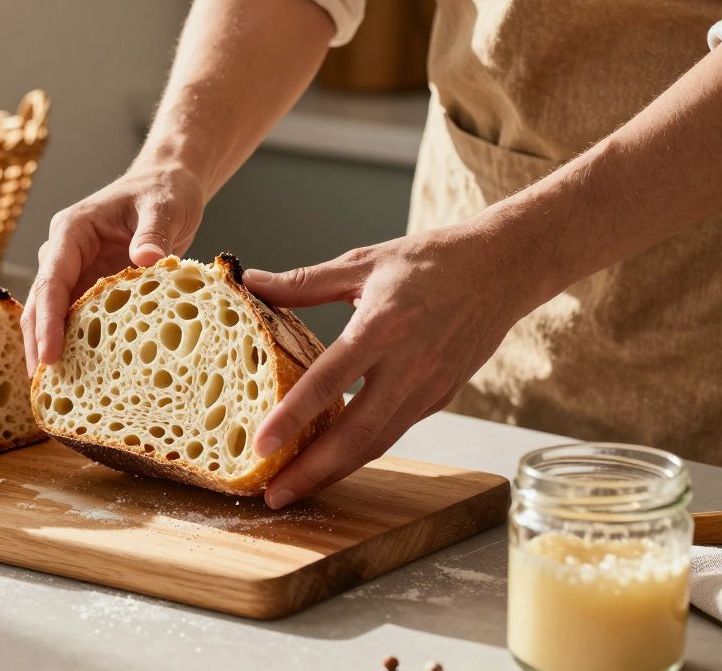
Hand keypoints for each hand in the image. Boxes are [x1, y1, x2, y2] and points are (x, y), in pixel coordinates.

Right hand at [22, 165, 205, 373]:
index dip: (48, 320)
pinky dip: (74, 346)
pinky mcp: (89, 286)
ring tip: (54, 394)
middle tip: (43, 389)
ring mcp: (74, 271)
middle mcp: (64, 253)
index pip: (51, 280)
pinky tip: (79, 377)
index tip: (48, 356)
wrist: (167, 184)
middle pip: (41, 304)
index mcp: (71, 231)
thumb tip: (146, 260)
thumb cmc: (164, 191)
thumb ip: (154, 232)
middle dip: (37, 345)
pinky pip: (76, 319)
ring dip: (50, 350)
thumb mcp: (164, 206)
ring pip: (52, 316)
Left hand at [245, 220, 553, 508]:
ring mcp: (429, 388)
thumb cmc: (431, 260)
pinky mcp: (442, 398)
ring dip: (334, 471)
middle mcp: (408, 367)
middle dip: (311, 471)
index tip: (260, 445)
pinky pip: (395, 430)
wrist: (502, 268)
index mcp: (382, 327)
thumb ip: (304, 282)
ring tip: (295, 489)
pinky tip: (332, 459)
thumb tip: (253, 282)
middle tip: (273, 495)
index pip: (328, 382)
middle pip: (356, 435)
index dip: (291, 418)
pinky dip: (361, 450)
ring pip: (378, 443)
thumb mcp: (363, 262)